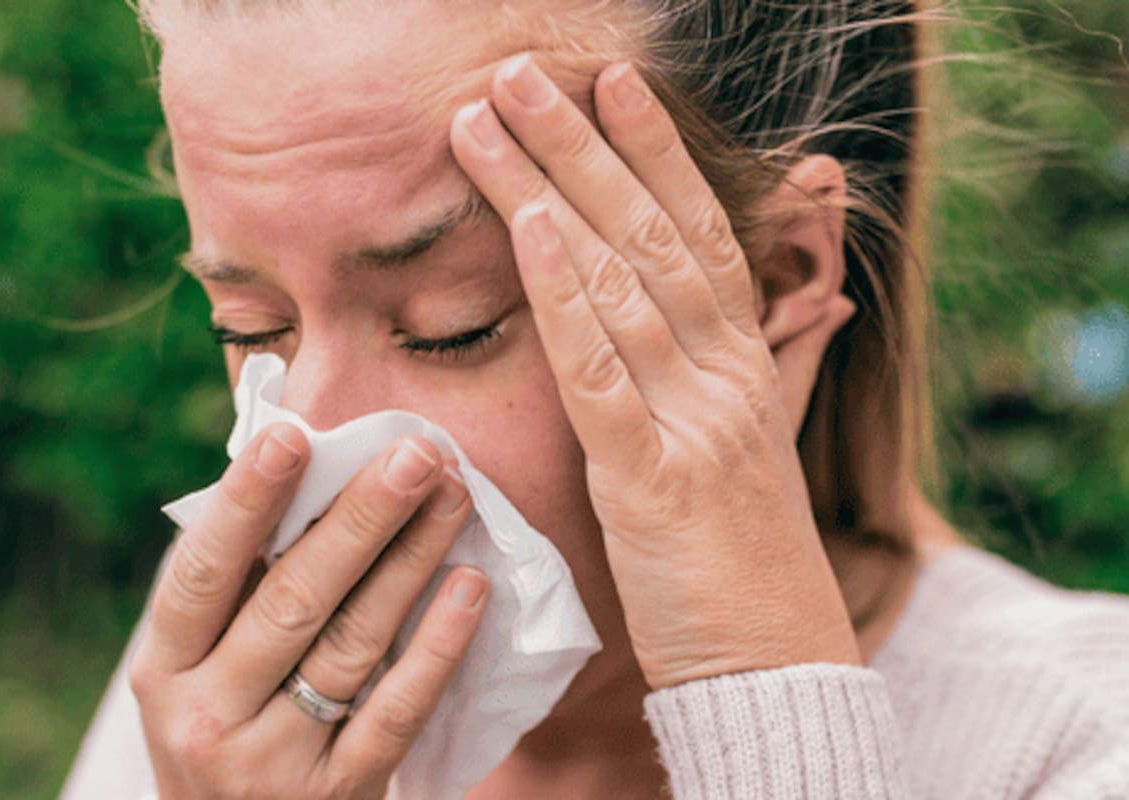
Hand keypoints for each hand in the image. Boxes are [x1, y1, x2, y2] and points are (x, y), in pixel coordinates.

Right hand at [129, 425, 487, 797]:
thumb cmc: (227, 728)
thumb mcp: (201, 670)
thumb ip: (240, 589)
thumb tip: (311, 475)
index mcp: (165, 668)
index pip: (203, 572)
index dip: (245, 503)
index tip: (293, 436)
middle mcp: (207, 716)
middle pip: (293, 599)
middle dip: (361, 517)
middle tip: (417, 453)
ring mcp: (273, 762)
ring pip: (352, 643)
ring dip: (411, 560)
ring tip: (453, 496)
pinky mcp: (338, 793)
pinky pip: (398, 709)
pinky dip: (438, 645)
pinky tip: (470, 586)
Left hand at [450, 55, 859, 689]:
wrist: (771, 662)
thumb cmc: (745, 557)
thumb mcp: (762, 445)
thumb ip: (783, 365)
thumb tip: (824, 305)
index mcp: (745, 365)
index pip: (701, 233)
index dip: (659, 154)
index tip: (614, 85)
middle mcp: (725, 374)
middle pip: (650, 234)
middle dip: (583, 145)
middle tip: (521, 73)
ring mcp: (693, 420)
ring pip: (618, 282)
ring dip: (550, 191)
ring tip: (490, 120)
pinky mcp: (651, 479)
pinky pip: (602, 374)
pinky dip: (566, 298)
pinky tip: (529, 230)